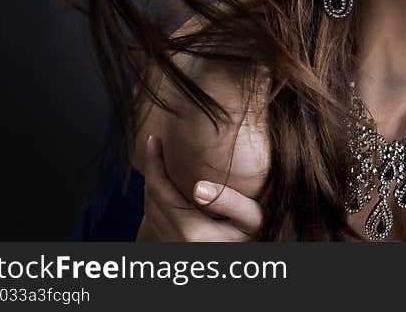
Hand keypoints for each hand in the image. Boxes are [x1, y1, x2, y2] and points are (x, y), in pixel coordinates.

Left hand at [136, 135, 263, 241]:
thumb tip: (198, 186)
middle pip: (150, 199)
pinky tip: (165, 186)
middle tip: (155, 144)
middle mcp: (175, 242)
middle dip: (151, 169)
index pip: (159, 190)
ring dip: (151, 184)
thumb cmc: (257, 237)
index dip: (154, 163)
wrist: (247, 264)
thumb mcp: (252, 218)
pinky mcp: (174, 251)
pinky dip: (155, 201)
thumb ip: (230, 202)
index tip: (155, 140)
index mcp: (191, 231)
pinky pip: (154, 223)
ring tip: (158, 161)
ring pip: (149, 212)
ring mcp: (172, 249)